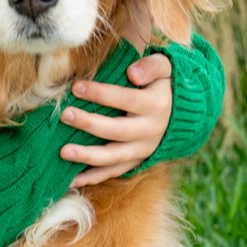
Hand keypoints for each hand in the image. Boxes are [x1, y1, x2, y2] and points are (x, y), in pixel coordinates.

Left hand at [59, 54, 172, 186]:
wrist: (182, 116)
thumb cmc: (163, 86)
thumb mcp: (166, 68)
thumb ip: (152, 66)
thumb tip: (133, 73)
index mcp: (156, 106)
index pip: (125, 99)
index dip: (101, 94)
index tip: (76, 87)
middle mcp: (150, 131)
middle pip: (116, 130)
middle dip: (89, 123)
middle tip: (65, 115)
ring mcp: (142, 150)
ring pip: (113, 157)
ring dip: (87, 156)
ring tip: (63, 152)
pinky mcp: (135, 162)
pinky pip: (112, 173)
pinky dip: (91, 178)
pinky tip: (69, 180)